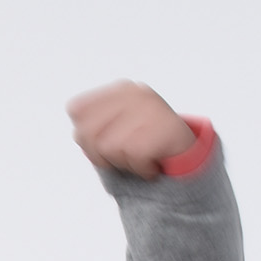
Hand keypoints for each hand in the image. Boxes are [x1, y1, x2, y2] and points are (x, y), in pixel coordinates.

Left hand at [66, 81, 194, 178]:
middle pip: (85, 130)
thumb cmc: (143, 146)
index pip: (76, 109)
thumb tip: (78, 132)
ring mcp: (149, 108)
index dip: (85, 135)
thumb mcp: (114, 131)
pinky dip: (140, 170)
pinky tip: (152, 164)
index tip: (107, 141)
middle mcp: (134, 93)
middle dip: (99, 152)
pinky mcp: (161, 128)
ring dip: (122, 163)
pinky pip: (132, 159)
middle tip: (123, 154)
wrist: (185, 157)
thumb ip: (88, 127)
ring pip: (107, 147)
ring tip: (140, 157)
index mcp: (120, 90)